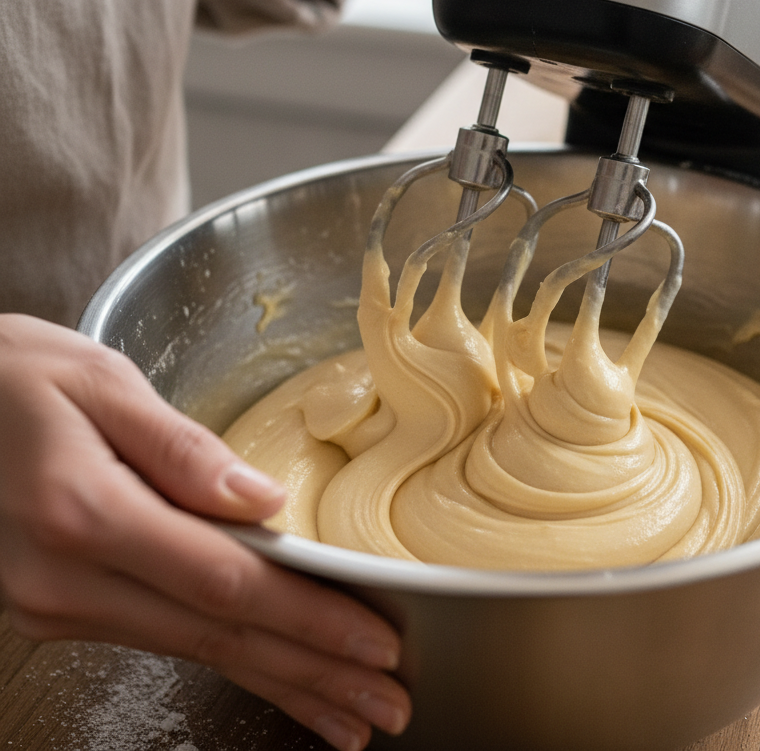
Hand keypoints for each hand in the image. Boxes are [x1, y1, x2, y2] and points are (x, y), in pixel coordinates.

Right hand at [0, 314, 409, 750]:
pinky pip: (165, 638)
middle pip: (218, 637)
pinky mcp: (60, 607)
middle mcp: (68, 579)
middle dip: (313, 675)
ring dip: (279, 682)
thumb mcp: (100, 384)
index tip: (376, 646)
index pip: (226, 584)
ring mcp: (58, 604)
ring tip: (347, 715)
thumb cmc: (13, 378)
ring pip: (194, 650)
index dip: (309, 620)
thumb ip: (182, 449)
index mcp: (86, 514)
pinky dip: (229, 662)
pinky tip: (269, 679)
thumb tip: (266, 500)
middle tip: (388, 708)